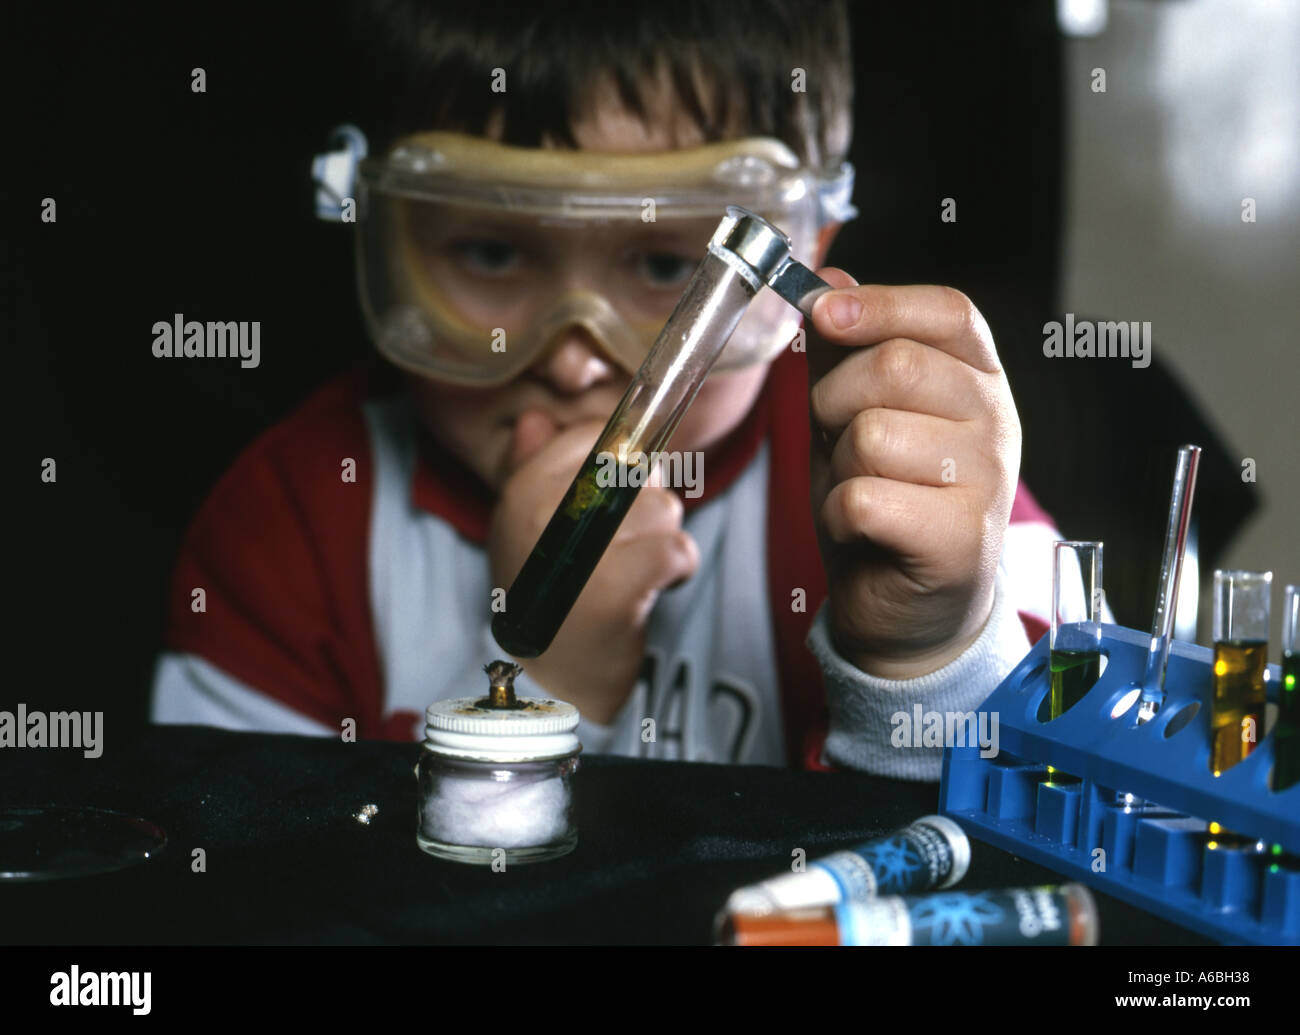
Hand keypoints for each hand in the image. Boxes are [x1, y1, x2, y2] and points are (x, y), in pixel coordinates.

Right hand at [488, 410, 699, 722]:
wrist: (555, 681)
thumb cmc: (549, 595)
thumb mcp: (525, 527)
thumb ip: (533, 466)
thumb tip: (537, 418)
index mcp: (523, 488)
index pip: (597, 435)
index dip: (620, 464)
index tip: (610, 501)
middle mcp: (547, 512)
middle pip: (639, 471)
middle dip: (646, 506)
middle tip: (621, 545)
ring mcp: (583, 550)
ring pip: (665, 509)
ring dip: (663, 541)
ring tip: (633, 572)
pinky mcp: (619, 588)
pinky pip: (678, 550)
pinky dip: (677, 570)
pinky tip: (654, 588)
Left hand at [806, 271, 1021, 679]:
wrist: (910, 609)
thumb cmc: (887, 503)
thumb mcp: (857, 415)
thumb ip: (845, 350)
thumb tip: (829, 277)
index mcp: (979, 379)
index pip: (948, 311)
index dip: (880, 303)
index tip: (824, 312)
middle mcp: (997, 421)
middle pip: (894, 366)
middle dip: (835, 401)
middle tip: (840, 439)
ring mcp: (987, 481)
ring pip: (871, 435)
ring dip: (837, 468)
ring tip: (860, 491)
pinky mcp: (958, 540)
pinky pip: (862, 498)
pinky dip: (839, 515)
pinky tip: (863, 531)